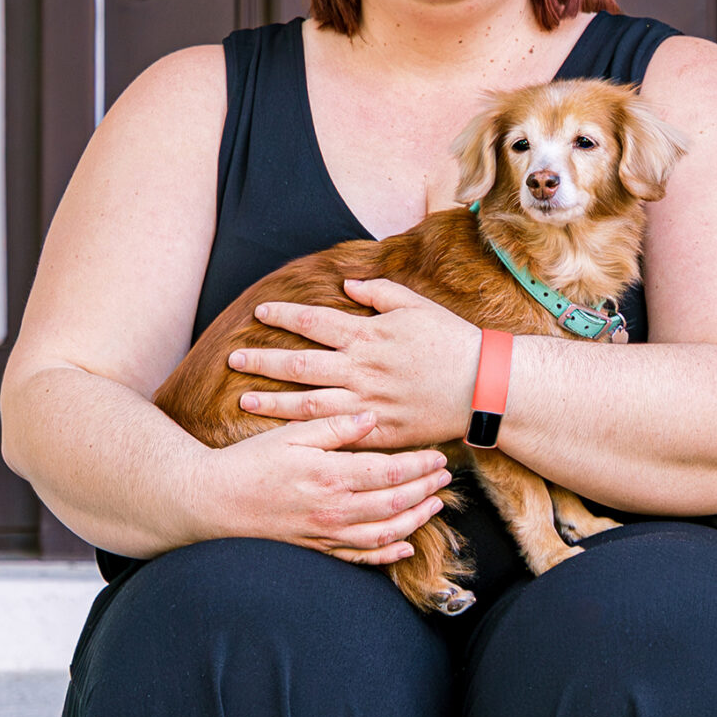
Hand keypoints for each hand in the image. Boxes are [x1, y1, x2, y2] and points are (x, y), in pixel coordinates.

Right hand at [197, 410, 451, 566]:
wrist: (213, 501)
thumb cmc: (249, 462)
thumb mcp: (290, 434)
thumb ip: (334, 427)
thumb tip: (372, 417)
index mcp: (329, 475)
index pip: (389, 472)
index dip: (419, 465)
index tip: (438, 456)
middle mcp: (332, 510)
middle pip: (395, 503)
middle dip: (426, 490)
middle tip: (446, 478)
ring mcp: (326, 534)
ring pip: (385, 534)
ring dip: (415, 520)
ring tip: (434, 505)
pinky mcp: (317, 549)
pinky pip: (360, 558)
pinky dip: (388, 554)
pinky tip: (405, 546)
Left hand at [228, 280, 479, 449]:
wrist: (484, 386)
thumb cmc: (451, 342)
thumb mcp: (416, 306)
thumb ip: (379, 293)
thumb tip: (347, 282)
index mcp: (369, 336)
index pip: (314, 323)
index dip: (283, 317)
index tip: (259, 312)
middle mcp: (362, 370)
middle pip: (300, 365)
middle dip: (263, 361)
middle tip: (232, 358)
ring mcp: (368, 404)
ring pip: (309, 404)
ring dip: (273, 401)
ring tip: (244, 398)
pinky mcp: (380, 432)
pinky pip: (336, 433)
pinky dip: (308, 433)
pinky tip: (285, 432)